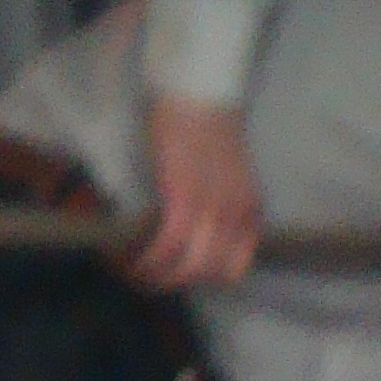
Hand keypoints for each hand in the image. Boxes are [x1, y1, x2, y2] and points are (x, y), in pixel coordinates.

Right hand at [132, 98, 261, 288]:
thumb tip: (197, 229)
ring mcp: (213, 209)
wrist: (200, 97)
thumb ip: (221, 204)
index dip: (204, 278)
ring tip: (135, 272)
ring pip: (189, 266)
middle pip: (210, 273)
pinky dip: (148, 259)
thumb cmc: (208, 129)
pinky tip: (131, 259)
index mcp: (250, 210)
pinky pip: (168, 244)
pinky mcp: (184, 199)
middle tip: (149, 279)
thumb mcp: (228, 177)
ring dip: (159, 277)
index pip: (235, 267)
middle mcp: (237, 215)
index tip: (177, 274)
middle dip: (177, 283)